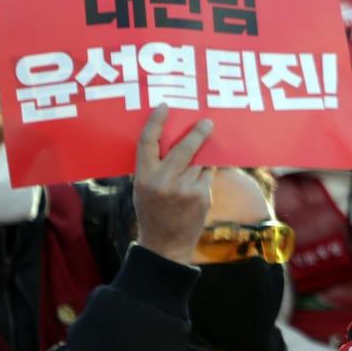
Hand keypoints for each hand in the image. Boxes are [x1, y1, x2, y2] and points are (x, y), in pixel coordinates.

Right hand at [133, 106, 214, 265]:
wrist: (165, 243)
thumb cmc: (153, 210)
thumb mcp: (144, 187)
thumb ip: (155, 166)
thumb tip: (173, 138)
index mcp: (143, 177)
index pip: (148, 142)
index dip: (156, 122)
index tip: (165, 107)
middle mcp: (163, 181)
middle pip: (184, 148)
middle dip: (198, 133)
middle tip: (207, 122)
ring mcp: (184, 188)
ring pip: (200, 161)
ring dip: (203, 157)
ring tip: (203, 157)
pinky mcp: (201, 195)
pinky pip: (208, 175)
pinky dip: (207, 173)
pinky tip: (202, 179)